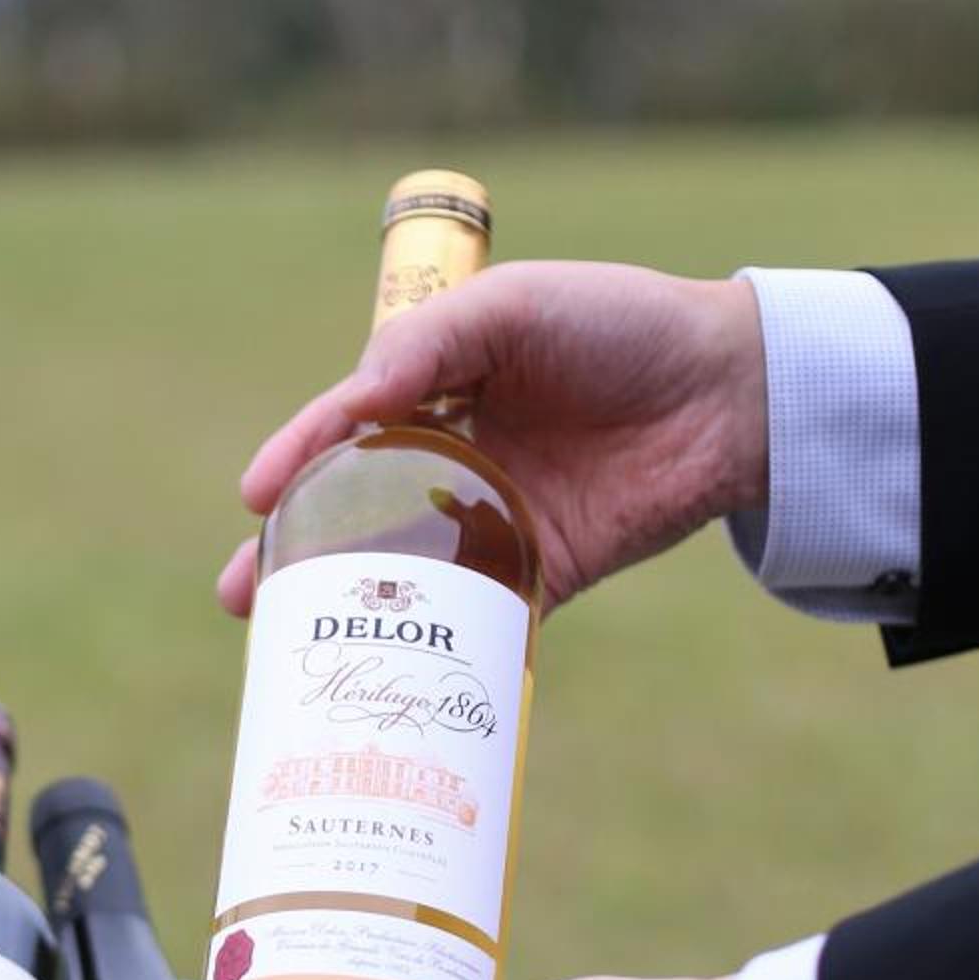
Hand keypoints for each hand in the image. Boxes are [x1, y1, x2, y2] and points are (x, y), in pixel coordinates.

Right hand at [219, 263, 767, 616]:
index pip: (344, 429)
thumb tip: (352, 404)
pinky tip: (390, 672)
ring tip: (290, 640)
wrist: (736, 390)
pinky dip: (434, 645)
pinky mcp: (544, 573)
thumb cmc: (621, 326)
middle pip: (352, 513)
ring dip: (345, 607)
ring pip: (400, 572)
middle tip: (242, 596)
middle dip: (292, 556)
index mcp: (433, 388)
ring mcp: (493, 520)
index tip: (256, 495)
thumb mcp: (513, 307)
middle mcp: (451, 458)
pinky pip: (478, 617)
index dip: (296, 459)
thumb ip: (428, 344)